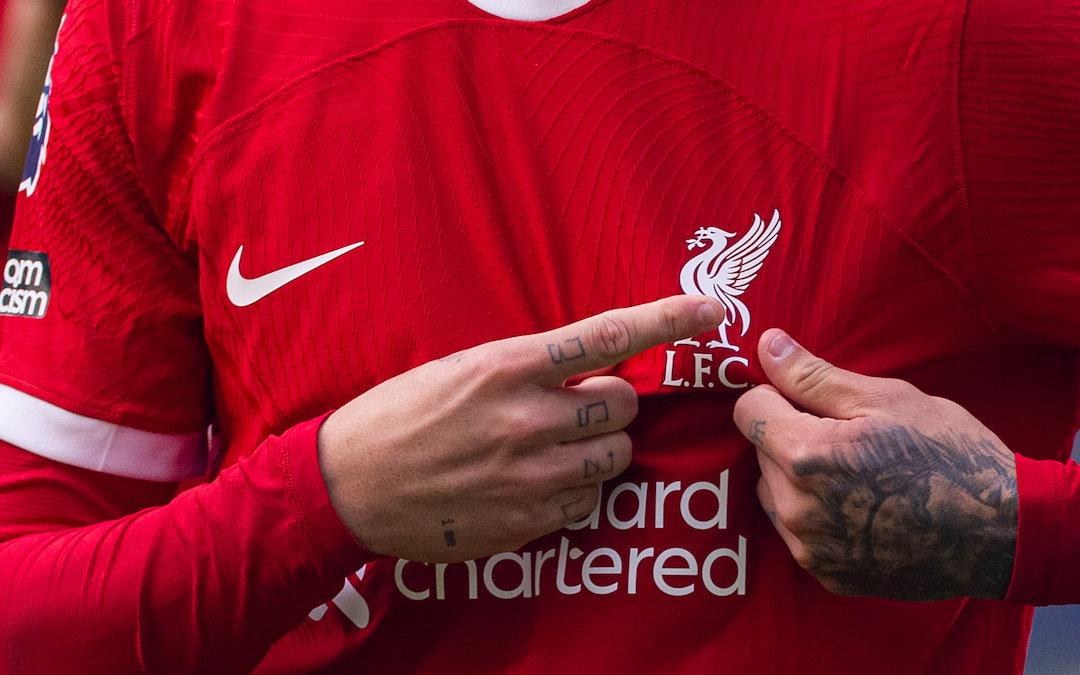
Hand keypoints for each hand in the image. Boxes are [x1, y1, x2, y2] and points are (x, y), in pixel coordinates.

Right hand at [318, 295, 724, 562]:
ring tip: (553, 449)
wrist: (348, 484)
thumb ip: (528, 368)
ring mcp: (528, 473)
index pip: (607, 335)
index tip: (712, 310)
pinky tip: (536, 485)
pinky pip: (588, 502)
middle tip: (576, 410)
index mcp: (507, 365)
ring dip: (598, 450)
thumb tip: (588, 369)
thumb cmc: (400, 416)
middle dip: (610, 406)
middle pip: (622, 405)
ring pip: (615, 457)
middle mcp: (526, 417)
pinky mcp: (526, 519)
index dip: (668, 320)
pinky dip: (576, 491)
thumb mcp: (460, 369)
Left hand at [733, 329, 1017, 600]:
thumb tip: (765, 346)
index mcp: (805, 456)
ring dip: (796, 479)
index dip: (774, 396)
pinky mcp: (827, 574)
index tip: (807, 400)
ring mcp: (810, 548)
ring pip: (773, 494)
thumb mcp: (883, 399)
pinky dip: (816, 516)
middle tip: (845, 437)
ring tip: (855, 473)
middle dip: (788, 437)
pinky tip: (861, 507)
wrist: (1001, 532)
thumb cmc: (949, 455)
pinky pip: (797, 533)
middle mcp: (796, 509)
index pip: (747, 411)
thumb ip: (812, 376)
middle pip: (760, 454)